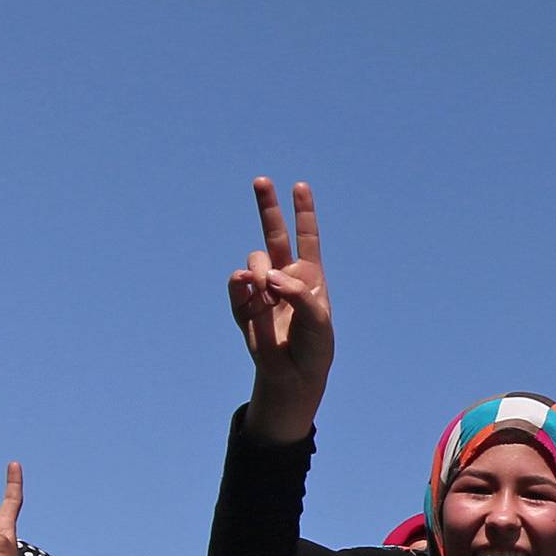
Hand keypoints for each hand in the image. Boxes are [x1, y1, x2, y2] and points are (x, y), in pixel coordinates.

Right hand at [229, 178, 333, 436]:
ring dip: (262, 271)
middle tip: (261, 180)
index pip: (306, 237)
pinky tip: (253, 295)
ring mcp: (262, 289)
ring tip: (269, 294)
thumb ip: (298, 293)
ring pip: (255, 259)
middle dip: (267, 206)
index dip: (303, 211)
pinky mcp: (243, 305)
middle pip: (274, 233)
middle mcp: (285, 276)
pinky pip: (237, 283)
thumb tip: (267, 278)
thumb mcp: (318, 319)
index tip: (300, 186)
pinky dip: (243, 285)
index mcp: (309, 275)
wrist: (294, 375)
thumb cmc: (314, 346)